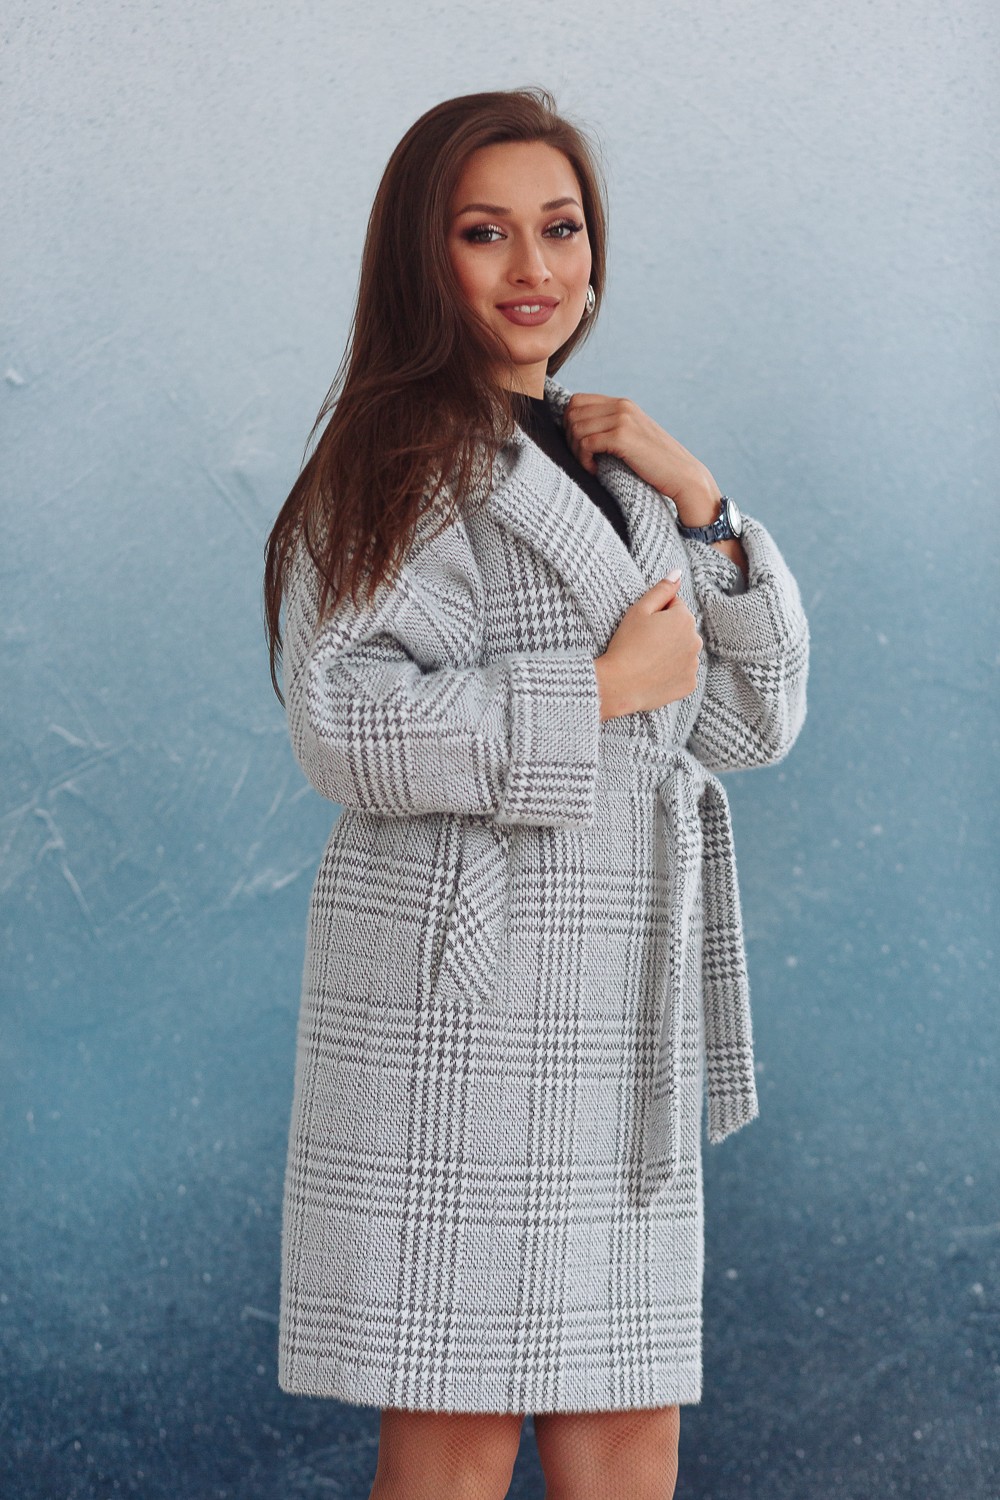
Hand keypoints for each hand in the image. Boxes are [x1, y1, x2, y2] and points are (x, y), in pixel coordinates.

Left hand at [562, 392, 721, 523]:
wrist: (682, 475)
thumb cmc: (655, 464)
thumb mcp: (631, 437)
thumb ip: (610, 427)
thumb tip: (574, 431)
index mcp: (622, 404)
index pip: (577, 401)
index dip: (569, 424)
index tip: (579, 446)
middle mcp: (622, 406)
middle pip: (572, 413)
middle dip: (569, 438)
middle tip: (583, 458)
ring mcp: (623, 419)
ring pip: (576, 429)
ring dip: (577, 452)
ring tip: (591, 466)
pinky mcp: (623, 437)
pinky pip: (587, 443)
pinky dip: (585, 460)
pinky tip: (596, 471)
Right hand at [594, 574, 702, 720]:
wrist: (619, 685)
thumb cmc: (626, 644)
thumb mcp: (639, 610)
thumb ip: (661, 589)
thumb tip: (678, 573)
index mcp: (685, 618)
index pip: (674, 606)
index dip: (656, 614)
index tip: (643, 627)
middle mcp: (696, 640)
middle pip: (681, 629)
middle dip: (667, 632)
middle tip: (643, 644)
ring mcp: (694, 664)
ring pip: (682, 650)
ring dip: (670, 652)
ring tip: (648, 660)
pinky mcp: (690, 683)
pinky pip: (682, 672)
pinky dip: (672, 672)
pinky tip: (654, 674)